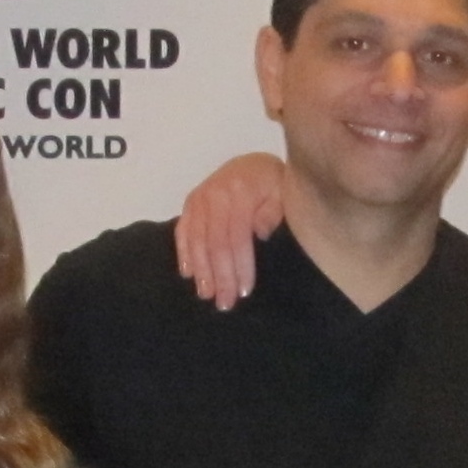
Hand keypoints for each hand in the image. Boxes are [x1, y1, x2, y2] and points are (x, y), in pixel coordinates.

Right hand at [173, 153, 287, 309]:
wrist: (256, 165)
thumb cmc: (275, 185)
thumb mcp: (284, 193)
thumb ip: (273, 212)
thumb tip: (260, 235)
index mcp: (239, 191)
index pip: (237, 236)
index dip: (240, 266)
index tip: (244, 291)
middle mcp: (214, 193)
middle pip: (215, 242)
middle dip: (220, 276)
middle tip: (224, 303)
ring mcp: (199, 198)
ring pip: (197, 240)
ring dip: (201, 271)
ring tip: (207, 295)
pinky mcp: (190, 203)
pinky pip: (183, 230)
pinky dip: (184, 253)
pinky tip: (188, 274)